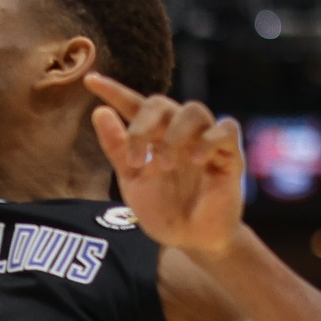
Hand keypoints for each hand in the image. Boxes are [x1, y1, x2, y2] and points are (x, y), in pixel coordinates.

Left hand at [87, 72, 244, 257]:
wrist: (190, 240)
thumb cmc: (163, 209)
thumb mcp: (132, 181)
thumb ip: (117, 148)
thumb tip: (98, 112)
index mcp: (152, 136)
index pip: (134, 105)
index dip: (114, 91)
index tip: (90, 80)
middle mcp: (178, 132)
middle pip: (161, 103)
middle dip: (143, 125)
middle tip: (136, 159)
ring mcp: (205, 140)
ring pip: (194, 110)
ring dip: (174, 134)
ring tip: (165, 164)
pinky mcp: (230, 154)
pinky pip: (227, 128)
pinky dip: (210, 138)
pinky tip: (196, 158)